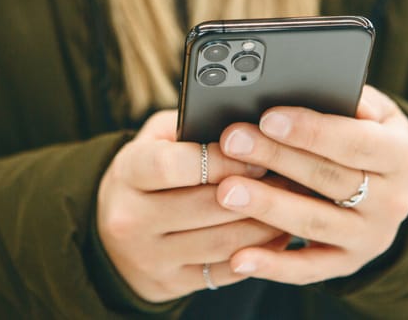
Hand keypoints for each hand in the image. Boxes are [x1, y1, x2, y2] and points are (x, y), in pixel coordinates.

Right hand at [96, 110, 288, 301]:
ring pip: (221, 242)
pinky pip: (225, 271)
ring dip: (265, 224)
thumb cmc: (150, 173)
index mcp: (127, 172)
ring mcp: (150, 256)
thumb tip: (245, 125)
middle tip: (290, 178)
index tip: (255, 155)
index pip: (172, 165)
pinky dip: (258, 254)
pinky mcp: (170, 283)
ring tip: (291, 204)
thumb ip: (191, 127)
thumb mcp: (157, 140)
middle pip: (205, 206)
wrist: (116, 235)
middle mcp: (130, 218)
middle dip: (255, 192)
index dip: (220, 160)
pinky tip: (278, 235)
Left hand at [216, 85, 407, 283]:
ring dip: (268, 207)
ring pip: (314, 222)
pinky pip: (308, 269)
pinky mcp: (348, 264)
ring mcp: (371, 237)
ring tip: (225, 191)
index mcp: (400, 154)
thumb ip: (345, 98)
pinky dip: (272, 266)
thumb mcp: (371, 111)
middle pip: (329, 179)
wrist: (388, 187)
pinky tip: (238, 258)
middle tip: (232, 142)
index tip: (268, 117)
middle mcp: (393, 200)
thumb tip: (304, 82)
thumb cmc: (364, 134)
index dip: (311, 130)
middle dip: (276, 157)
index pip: (355, 141)